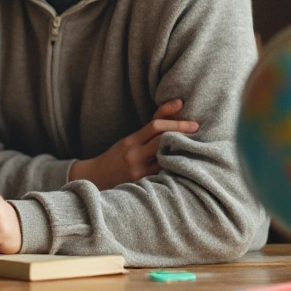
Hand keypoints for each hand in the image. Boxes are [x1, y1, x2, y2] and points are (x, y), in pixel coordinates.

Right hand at [68, 99, 195, 189]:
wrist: (94, 179)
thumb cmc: (114, 159)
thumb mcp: (127, 142)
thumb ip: (147, 134)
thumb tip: (169, 118)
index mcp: (130, 142)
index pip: (154, 125)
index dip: (171, 116)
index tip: (183, 107)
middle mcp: (134, 155)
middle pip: (162, 138)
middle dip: (181, 130)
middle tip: (196, 125)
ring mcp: (139, 171)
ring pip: (166, 157)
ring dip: (181, 149)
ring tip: (196, 142)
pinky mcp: (143, 184)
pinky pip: (163, 173)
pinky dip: (175, 166)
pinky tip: (186, 163)